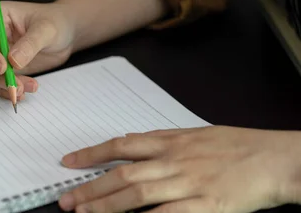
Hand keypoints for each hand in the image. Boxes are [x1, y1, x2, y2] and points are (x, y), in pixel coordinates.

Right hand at [0, 1, 74, 99]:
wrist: (65, 34)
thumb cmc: (55, 22)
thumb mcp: (46, 30)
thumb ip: (30, 44)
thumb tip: (13, 61)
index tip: (2, 67)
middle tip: (16, 84)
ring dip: (4, 84)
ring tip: (28, 87)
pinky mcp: (2, 68)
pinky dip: (6, 90)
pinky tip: (23, 92)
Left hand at [58, 126, 300, 212]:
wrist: (275, 159)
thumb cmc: (237, 146)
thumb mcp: (195, 136)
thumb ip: (163, 142)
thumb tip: (132, 145)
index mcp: (170, 141)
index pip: (121, 145)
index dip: (91, 154)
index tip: (69, 162)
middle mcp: (173, 160)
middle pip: (122, 174)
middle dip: (90, 188)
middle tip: (67, 200)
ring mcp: (188, 183)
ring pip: (137, 194)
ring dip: (106, 205)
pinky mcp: (205, 205)